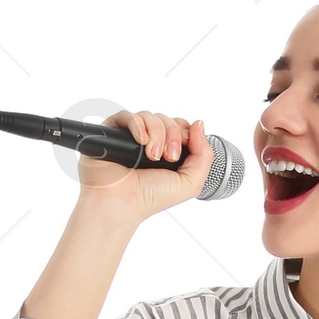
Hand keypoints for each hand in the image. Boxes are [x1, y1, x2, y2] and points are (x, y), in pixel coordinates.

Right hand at [76, 108, 213, 221]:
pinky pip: (129, 115)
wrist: (121, 203)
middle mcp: (152, 143)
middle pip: (168, 120)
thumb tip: (199, 124)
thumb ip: (204, 155)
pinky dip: (138, 125)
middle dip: (172, 135)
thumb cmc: (150, 198)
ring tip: (151, 155)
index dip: (185, 134)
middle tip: (167, 157)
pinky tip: (141, 142)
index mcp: (169, 153)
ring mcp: (133, 136)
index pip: (182, 127)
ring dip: (156, 133)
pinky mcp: (114, 131)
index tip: (180, 152)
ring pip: (151, 116)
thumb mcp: (190, 183)